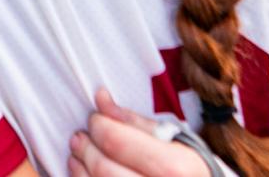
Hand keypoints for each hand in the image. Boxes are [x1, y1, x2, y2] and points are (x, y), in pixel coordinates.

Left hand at [67, 88, 214, 176]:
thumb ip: (135, 122)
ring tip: (79, 155)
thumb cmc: (190, 169)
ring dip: (80, 168)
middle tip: (80, 137)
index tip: (95, 119)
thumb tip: (101, 99)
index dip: (99, 125)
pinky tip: (85, 174)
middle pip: (104, 168)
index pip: (117, 141)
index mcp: (175, 168)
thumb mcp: (175, 141)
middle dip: (86, 148)